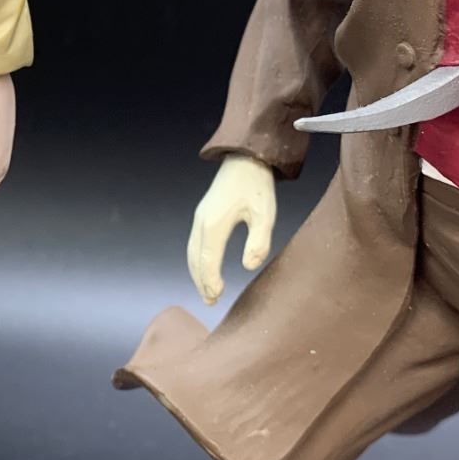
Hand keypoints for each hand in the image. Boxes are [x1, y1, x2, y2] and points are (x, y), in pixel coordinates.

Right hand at [186, 155, 275, 305]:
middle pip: (196, 259)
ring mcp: (200, 217)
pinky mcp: (204, 214)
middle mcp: (202, 222)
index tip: (217, 297)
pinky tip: (206, 266)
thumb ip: (259, 242)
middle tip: (211, 301)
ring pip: (192, 251)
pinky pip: (195, 242)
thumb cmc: (257, 186)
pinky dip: (197, 260)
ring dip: (197, 272)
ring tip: (207, 290)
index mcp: (215, 224)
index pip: (208, 260)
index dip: (210, 281)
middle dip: (201, 282)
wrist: (246, 158)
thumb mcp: (265, 215)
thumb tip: (248, 267)